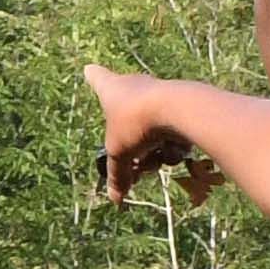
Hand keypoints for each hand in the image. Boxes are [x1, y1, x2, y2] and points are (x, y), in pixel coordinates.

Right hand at [82, 63, 224, 202]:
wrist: (179, 109)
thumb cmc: (136, 122)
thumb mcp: (120, 154)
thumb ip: (118, 176)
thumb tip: (115, 200)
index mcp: (111, 89)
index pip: (97, 78)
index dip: (93, 76)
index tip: (88, 68)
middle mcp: (135, 85)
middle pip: (127, 114)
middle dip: (130, 142)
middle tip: (134, 164)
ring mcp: (159, 93)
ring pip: (151, 128)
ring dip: (152, 150)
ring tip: (155, 160)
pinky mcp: (181, 103)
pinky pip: (171, 130)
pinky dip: (171, 145)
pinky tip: (174, 151)